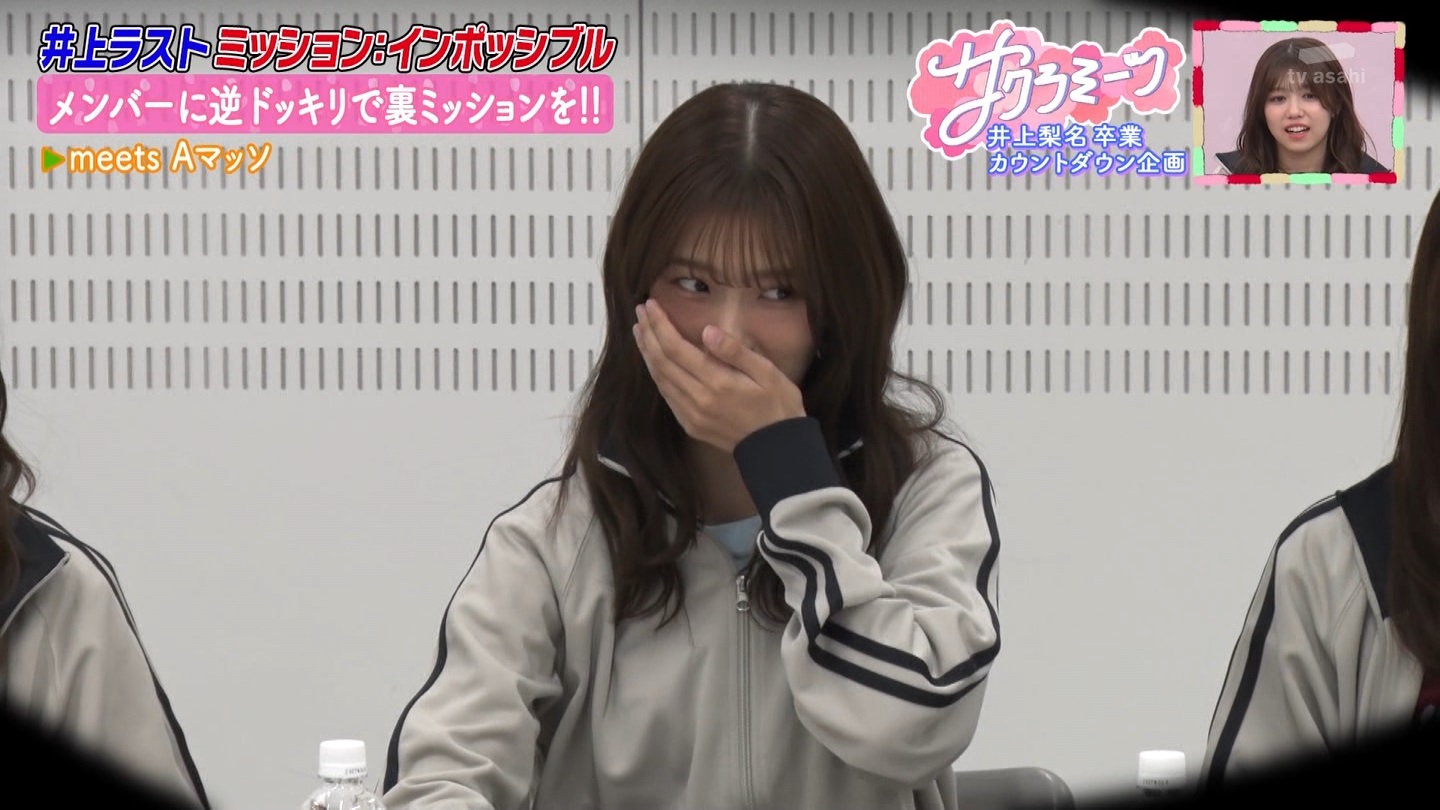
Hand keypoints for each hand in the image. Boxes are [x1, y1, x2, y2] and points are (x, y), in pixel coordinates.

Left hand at [634, 299, 805, 453]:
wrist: (779, 449)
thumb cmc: (779, 405)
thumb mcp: (767, 372)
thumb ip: (736, 351)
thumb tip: (708, 330)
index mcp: (716, 382)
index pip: (676, 348)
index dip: (660, 325)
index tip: (650, 305)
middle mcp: (697, 399)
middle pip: (662, 362)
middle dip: (649, 334)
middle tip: (640, 312)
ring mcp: (691, 415)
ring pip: (660, 379)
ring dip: (647, 353)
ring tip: (640, 331)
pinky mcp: (691, 425)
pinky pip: (667, 396)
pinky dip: (656, 374)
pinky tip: (654, 362)